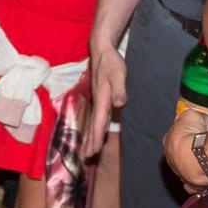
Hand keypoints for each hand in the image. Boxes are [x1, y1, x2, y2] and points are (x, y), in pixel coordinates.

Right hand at [86, 40, 125, 156]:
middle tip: (87, 157)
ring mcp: (97, 99)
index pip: (99, 121)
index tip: (93, 150)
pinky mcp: (100, 97)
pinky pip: (97, 116)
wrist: (101, 50)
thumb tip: (119, 103)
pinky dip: (95, 127)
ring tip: (88, 150)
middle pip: (94, 124)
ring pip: (94, 121)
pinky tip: (96, 131)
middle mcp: (98, 101)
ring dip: (91, 135)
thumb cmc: (111, 62)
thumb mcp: (118, 73)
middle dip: (90, 141)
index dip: (97, 136)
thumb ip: (119, 88)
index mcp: (102, 98)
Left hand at [163, 107, 207, 190]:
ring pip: (187, 168)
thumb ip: (191, 117)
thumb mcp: (192, 115)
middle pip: (181, 153)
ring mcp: (180, 173)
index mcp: (168, 141)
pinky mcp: (191, 185)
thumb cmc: (195, 136)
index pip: (176, 136)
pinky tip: (207, 176)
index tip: (198, 133)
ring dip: (196, 164)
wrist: (203, 156)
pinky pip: (195, 184)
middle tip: (205, 146)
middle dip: (191, 150)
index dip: (188, 133)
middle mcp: (171, 159)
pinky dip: (200, 181)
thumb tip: (197, 119)